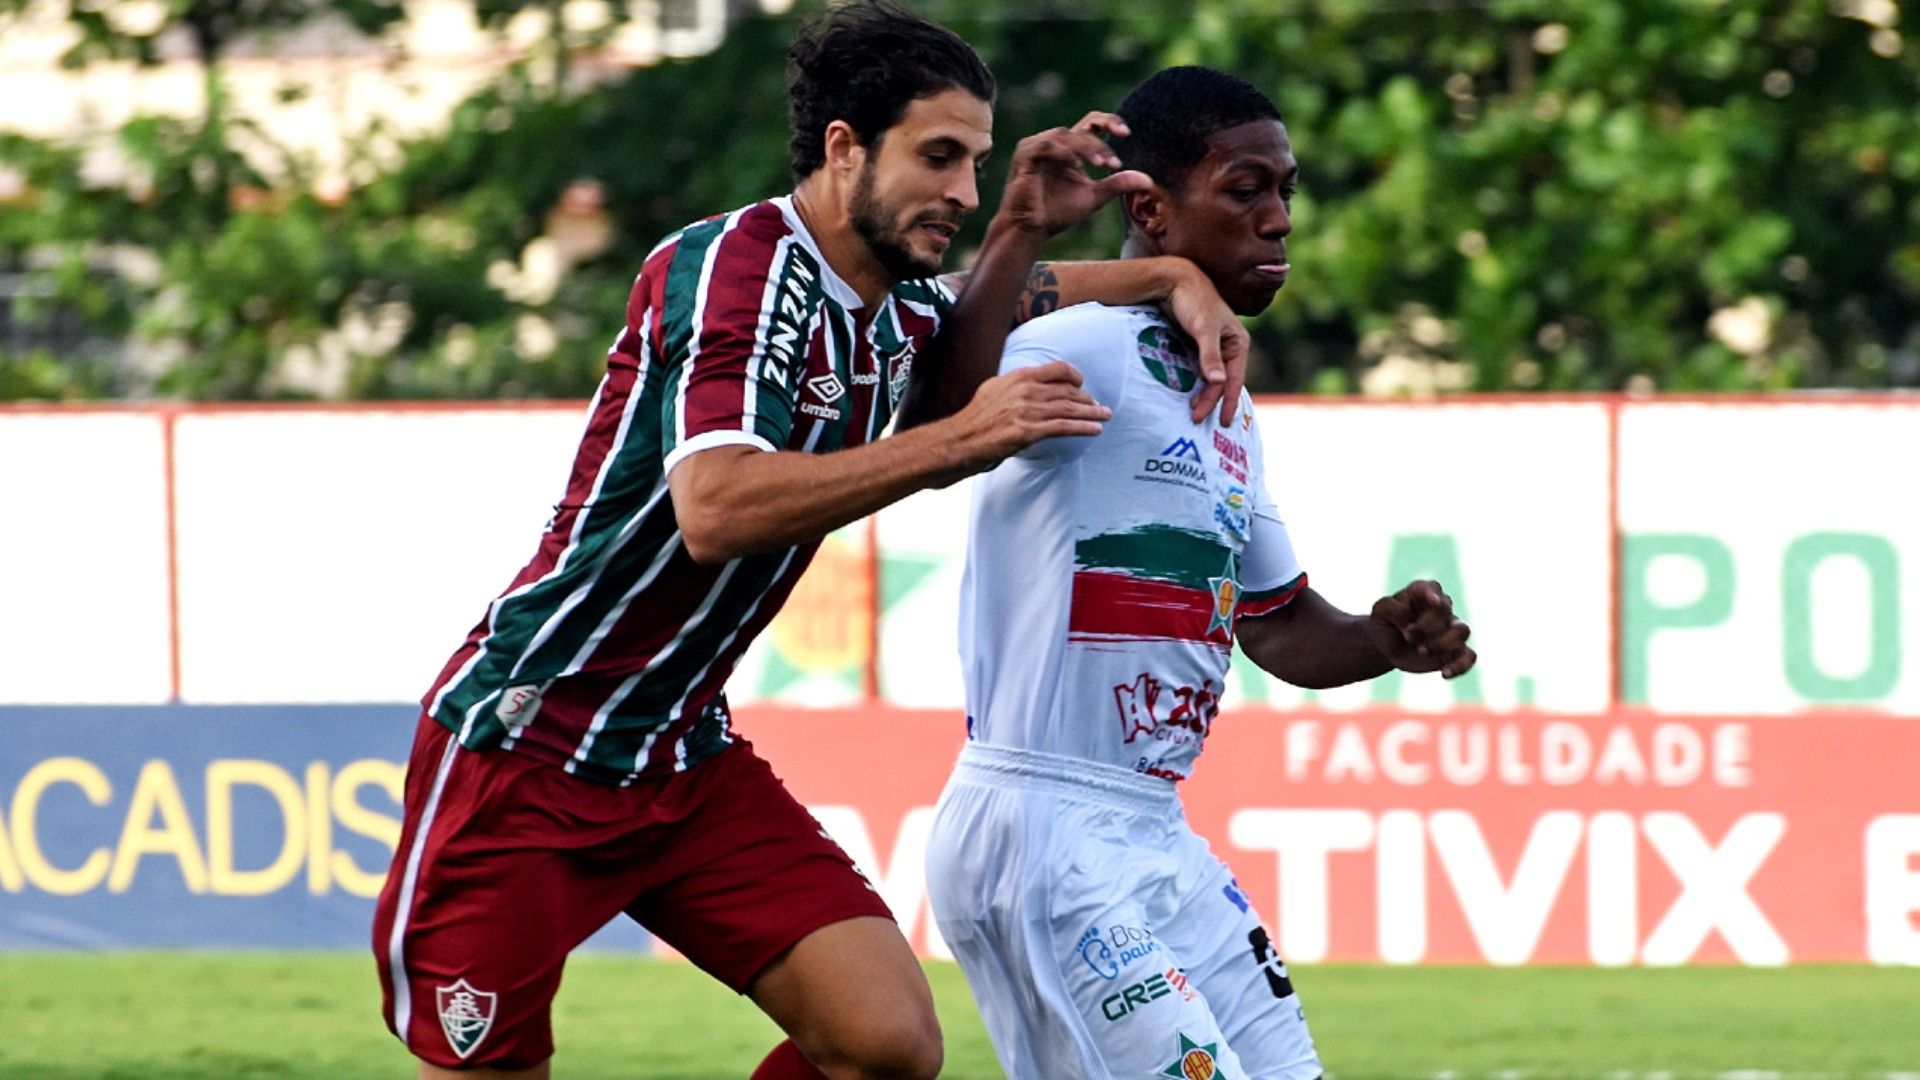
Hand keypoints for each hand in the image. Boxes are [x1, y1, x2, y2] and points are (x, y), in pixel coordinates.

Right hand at [946, 360, 1110, 471]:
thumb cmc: (975, 418)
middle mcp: (1027, 390)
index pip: (1059, 369)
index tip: (1083, 386)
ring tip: (1105, 416)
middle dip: (1088, 399)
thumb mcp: (994, 389)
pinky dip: (1084, 427)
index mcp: (1020, 377)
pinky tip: (1096, 430)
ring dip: (1093, 413)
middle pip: (1069, 391)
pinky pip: (1065, 427)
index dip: (1076, 377)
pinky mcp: (1029, 431)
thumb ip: (1015, 385)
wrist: (960, 439)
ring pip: (1071, 408)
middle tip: (1099, 406)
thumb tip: (1030, 385)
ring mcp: (1029, 410)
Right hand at [995, 112, 1151, 237]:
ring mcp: (1036, 147)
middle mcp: (1053, 143)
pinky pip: (1046, 146)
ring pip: (1065, 135)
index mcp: (1070, 149)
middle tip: (1115, 164)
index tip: (1127, 133)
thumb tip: (1148, 180)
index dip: (1109, 122)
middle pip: (1080, 128)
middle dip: (1100, 144)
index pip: (1091, 124)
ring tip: (1102, 165)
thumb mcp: (1094, 197)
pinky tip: (1076, 165)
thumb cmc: (1058, 213)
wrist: (1030, 230)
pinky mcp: (1024, 156)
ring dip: (1086, 148)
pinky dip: (1063, 152)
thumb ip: (1118, 185)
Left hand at [1163, 262, 1249, 424]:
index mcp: (1238, 343)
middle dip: (1211, 401)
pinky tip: (1188, 394)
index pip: (1235, 379)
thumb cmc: (1193, 301)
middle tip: (1196, 419)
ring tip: (1192, 411)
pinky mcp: (1199, 345)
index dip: (1228, 401)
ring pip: (1211, 378)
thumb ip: (1209, 356)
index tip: (1224, 421)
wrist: (1175, 280)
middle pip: (1222, 381)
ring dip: (1203, 394)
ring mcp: (1214, 347)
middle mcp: (1229, 346)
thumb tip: (1218, 382)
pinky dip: (1196, 383)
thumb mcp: (1203, 329)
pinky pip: (1200, 370)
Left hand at [1366, 580, 1475, 678]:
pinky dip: (1461, 665)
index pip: (1433, 588)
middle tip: (1408, 636)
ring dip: (1443, 643)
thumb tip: (1409, 621)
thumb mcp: (1379, 612)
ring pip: (1463, 631)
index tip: (1434, 603)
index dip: (1435, 594)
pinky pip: (1469, 656)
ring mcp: (1450, 629)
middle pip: (1447, 612)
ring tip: (1421, 651)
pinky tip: (1444, 673)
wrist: (1386, 647)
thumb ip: (1392, 609)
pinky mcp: (1454, 651)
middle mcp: (1441, 608)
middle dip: (1427, 627)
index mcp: (1421, 593)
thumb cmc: (1385, 623)